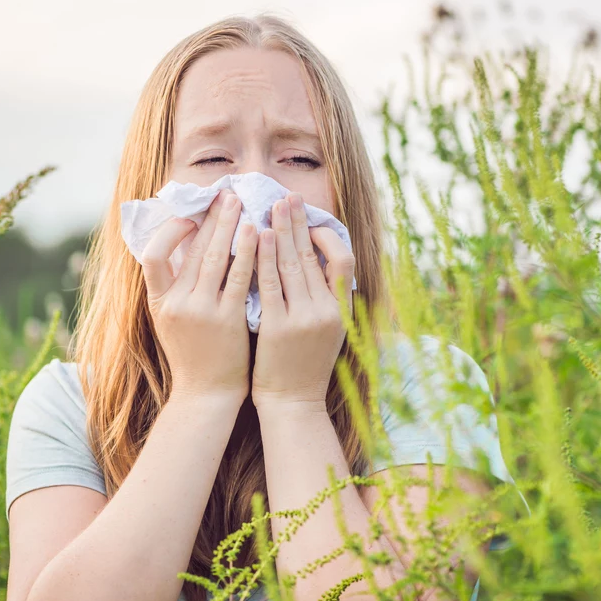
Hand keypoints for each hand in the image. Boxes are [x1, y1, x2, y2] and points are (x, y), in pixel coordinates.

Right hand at [141, 189, 257, 400]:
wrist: (208, 394)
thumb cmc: (194, 355)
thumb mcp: (171, 321)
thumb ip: (172, 288)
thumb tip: (182, 247)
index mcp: (158, 303)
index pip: (151, 257)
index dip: (169, 232)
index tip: (189, 217)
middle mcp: (176, 304)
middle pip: (191, 250)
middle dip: (209, 217)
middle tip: (225, 192)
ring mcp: (201, 312)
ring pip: (214, 258)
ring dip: (228, 226)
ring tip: (240, 203)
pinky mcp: (227, 319)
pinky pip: (238, 277)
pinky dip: (248, 252)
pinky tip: (257, 233)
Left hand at [251, 191, 355, 409]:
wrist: (292, 404)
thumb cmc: (306, 367)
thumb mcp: (329, 333)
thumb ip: (327, 301)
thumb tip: (321, 266)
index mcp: (341, 312)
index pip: (342, 262)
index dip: (327, 237)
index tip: (311, 222)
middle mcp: (326, 312)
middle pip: (313, 256)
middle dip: (299, 223)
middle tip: (288, 197)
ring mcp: (303, 319)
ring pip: (293, 265)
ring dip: (282, 231)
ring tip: (272, 207)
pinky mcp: (278, 327)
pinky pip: (270, 284)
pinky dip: (265, 258)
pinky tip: (259, 238)